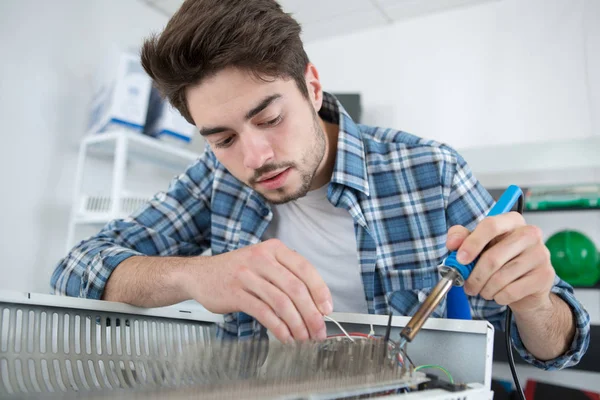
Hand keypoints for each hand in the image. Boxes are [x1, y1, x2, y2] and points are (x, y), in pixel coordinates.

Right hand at [182, 239, 332, 342]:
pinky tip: (285, 337)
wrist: (200, 274)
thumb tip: (315, 305)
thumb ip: (287, 277)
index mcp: (274, 249)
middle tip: (318, 331)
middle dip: (311, 314)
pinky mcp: (236, 293)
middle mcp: (262, 258)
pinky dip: (279, 328)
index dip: (320, 290)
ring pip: (281, 302)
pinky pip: (264, 312)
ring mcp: (247, 275)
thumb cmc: (237, 271)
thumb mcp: (264, 263)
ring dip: (297, 324)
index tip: (327, 309)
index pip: (305, 268)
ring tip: (303, 338)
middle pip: (295, 288)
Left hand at [446, 212, 555, 314]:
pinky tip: (498, 294)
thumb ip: (462, 238)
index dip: (472, 243)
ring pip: (501, 277)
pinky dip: (498, 297)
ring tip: (483, 290)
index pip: (490, 225)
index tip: (460, 259)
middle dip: (474, 276)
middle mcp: (530, 233)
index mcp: (512, 220)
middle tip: (467, 285)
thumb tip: (453, 243)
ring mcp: (541, 254)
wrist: (526, 286)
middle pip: (493, 257)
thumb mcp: (478, 244)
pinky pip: (511, 291)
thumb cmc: (500, 260)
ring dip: (485, 289)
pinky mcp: (545, 275)